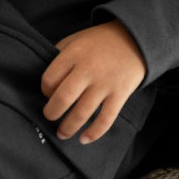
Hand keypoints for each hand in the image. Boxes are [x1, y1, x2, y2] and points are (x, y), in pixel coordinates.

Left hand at [40, 20, 146, 144]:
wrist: (134, 40)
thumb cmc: (99, 42)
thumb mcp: (76, 40)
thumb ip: (59, 56)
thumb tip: (45, 81)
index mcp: (74, 54)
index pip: (49, 79)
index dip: (44, 91)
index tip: (48, 94)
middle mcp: (89, 69)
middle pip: (63, 98)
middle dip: (51, 112)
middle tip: (49, 116)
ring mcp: (105, 83)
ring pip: (82, 113)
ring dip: (68, 127)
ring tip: (61, 133)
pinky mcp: (120, 94)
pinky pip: (105, 119)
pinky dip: (94, 133)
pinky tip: (84, 139)